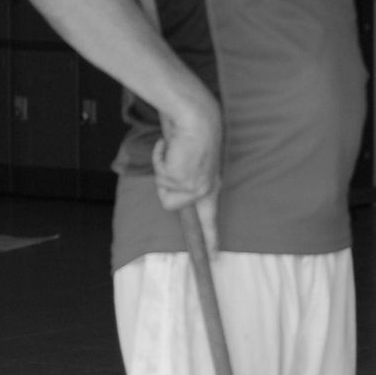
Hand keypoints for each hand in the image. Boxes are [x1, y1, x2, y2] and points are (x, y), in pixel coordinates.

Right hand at [153, 92, 221, 252]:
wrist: (196, 116)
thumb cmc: (195, 129)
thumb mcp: (194, 158)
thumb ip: (189, 174)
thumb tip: (177, 181)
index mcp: (212, 184)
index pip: (211, 218)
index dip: (211, 239)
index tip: (216, 257)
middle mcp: (205, 190)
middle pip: (171, 203)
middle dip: (164, 179)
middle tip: (172, 154)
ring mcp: (193, 188)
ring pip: (162, 191)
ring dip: (162, 168)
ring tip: (175, 148)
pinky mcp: (181, 182)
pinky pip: (159, 177)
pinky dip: (159, 159)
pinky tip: (171, 146)